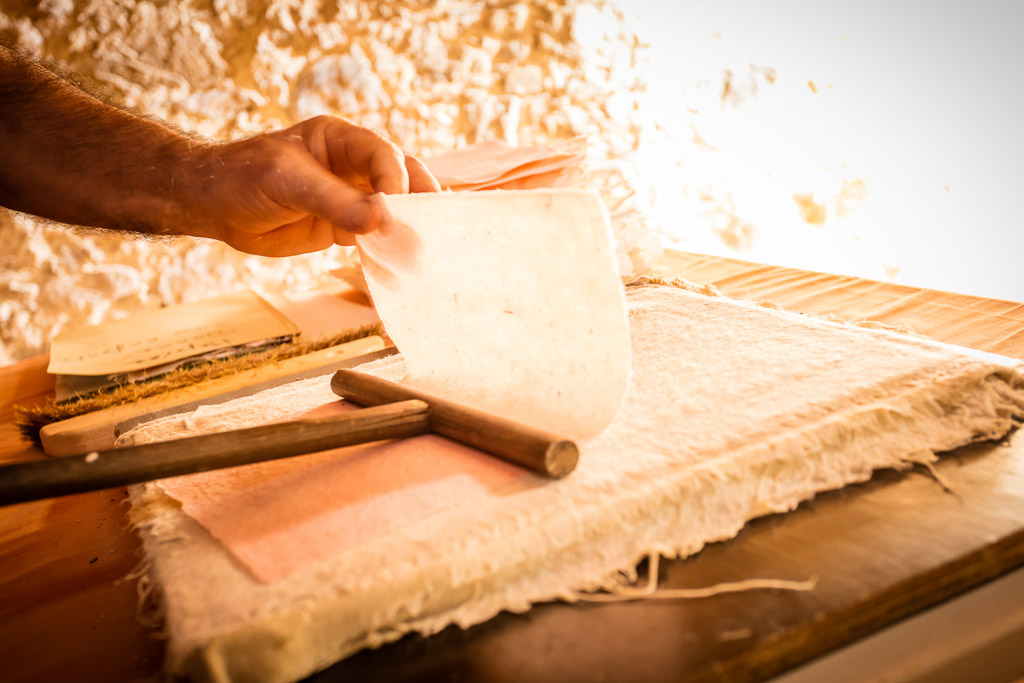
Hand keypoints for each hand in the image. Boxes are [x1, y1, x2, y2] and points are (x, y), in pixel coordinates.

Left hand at [180, 116, 439, 255]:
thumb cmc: (241, 177)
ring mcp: (350, 198)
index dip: (395, 178)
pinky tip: (400, 265)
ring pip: (392, 211)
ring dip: (408, 229)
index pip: (381, 155)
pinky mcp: (343, 228)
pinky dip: (388, 251)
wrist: (211, 206)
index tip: (397, 206)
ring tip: (425, 249)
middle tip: (438, 224)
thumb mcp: (286, 181)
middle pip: (401, 178)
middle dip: (419, 200)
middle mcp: (352, 166)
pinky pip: (374, 238)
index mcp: (340, 139)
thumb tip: (380, 220)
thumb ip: (334, 201)